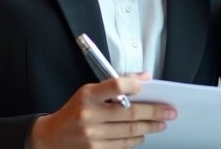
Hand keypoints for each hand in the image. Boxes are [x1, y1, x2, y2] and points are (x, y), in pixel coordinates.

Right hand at [27, 74, 175, 148]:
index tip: (146, 87)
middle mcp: (89, 115)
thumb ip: (115, 84)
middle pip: (130, 113)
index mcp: (87, 95)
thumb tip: (144, 79)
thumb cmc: (74, 111)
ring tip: (160, 123)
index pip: (116, 85)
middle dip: (154, 112)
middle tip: (169, 111)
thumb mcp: (88, 92)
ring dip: (149, 127)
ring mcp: (92, 136)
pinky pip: (122, 145)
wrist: (50, 138)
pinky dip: (135, 140)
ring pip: (129, 132)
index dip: (134, 85)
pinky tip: (142, 135)